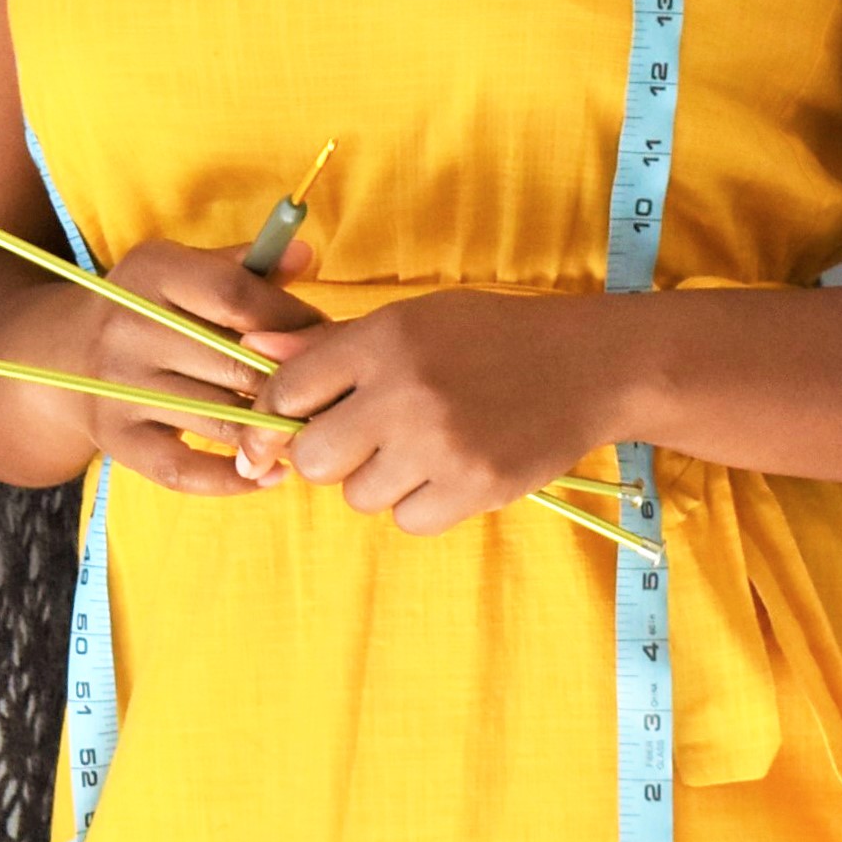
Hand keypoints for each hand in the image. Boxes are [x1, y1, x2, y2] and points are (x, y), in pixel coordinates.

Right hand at [64, 236, 324, 498]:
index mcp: (151, 273)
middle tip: (329, 392)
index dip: (291, 318)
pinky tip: (270, 475)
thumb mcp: (184, 270)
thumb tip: (306, 254)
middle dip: (291, 381)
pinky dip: (232, 480)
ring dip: (273, 431)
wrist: (64, 354)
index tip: (324, 335)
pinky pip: (182, 470)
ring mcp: (118, 388)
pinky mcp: (116, 439)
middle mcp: (128, 328)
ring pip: (218, 419)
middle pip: (233, 362)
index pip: (235, 296)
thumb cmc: (149, 307)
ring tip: (312, 432)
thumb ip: (245, 267)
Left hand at [241, 290, 621, 533]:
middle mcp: (405, 392)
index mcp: (383, 340)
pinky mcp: (474, 488)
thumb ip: (333, 343)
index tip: (293, 422)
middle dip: (325, 455)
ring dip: (377, 481)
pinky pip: (408, 521)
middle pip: (312, 457)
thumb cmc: (490, 337)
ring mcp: (440, 445)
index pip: (287, 391)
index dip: (279, 413)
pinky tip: (447, 471)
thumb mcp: (412, 321)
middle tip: (360, 440)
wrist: (588, 366)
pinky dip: (420, 505)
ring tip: (417, 449)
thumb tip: (254, 350)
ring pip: (358, 495)